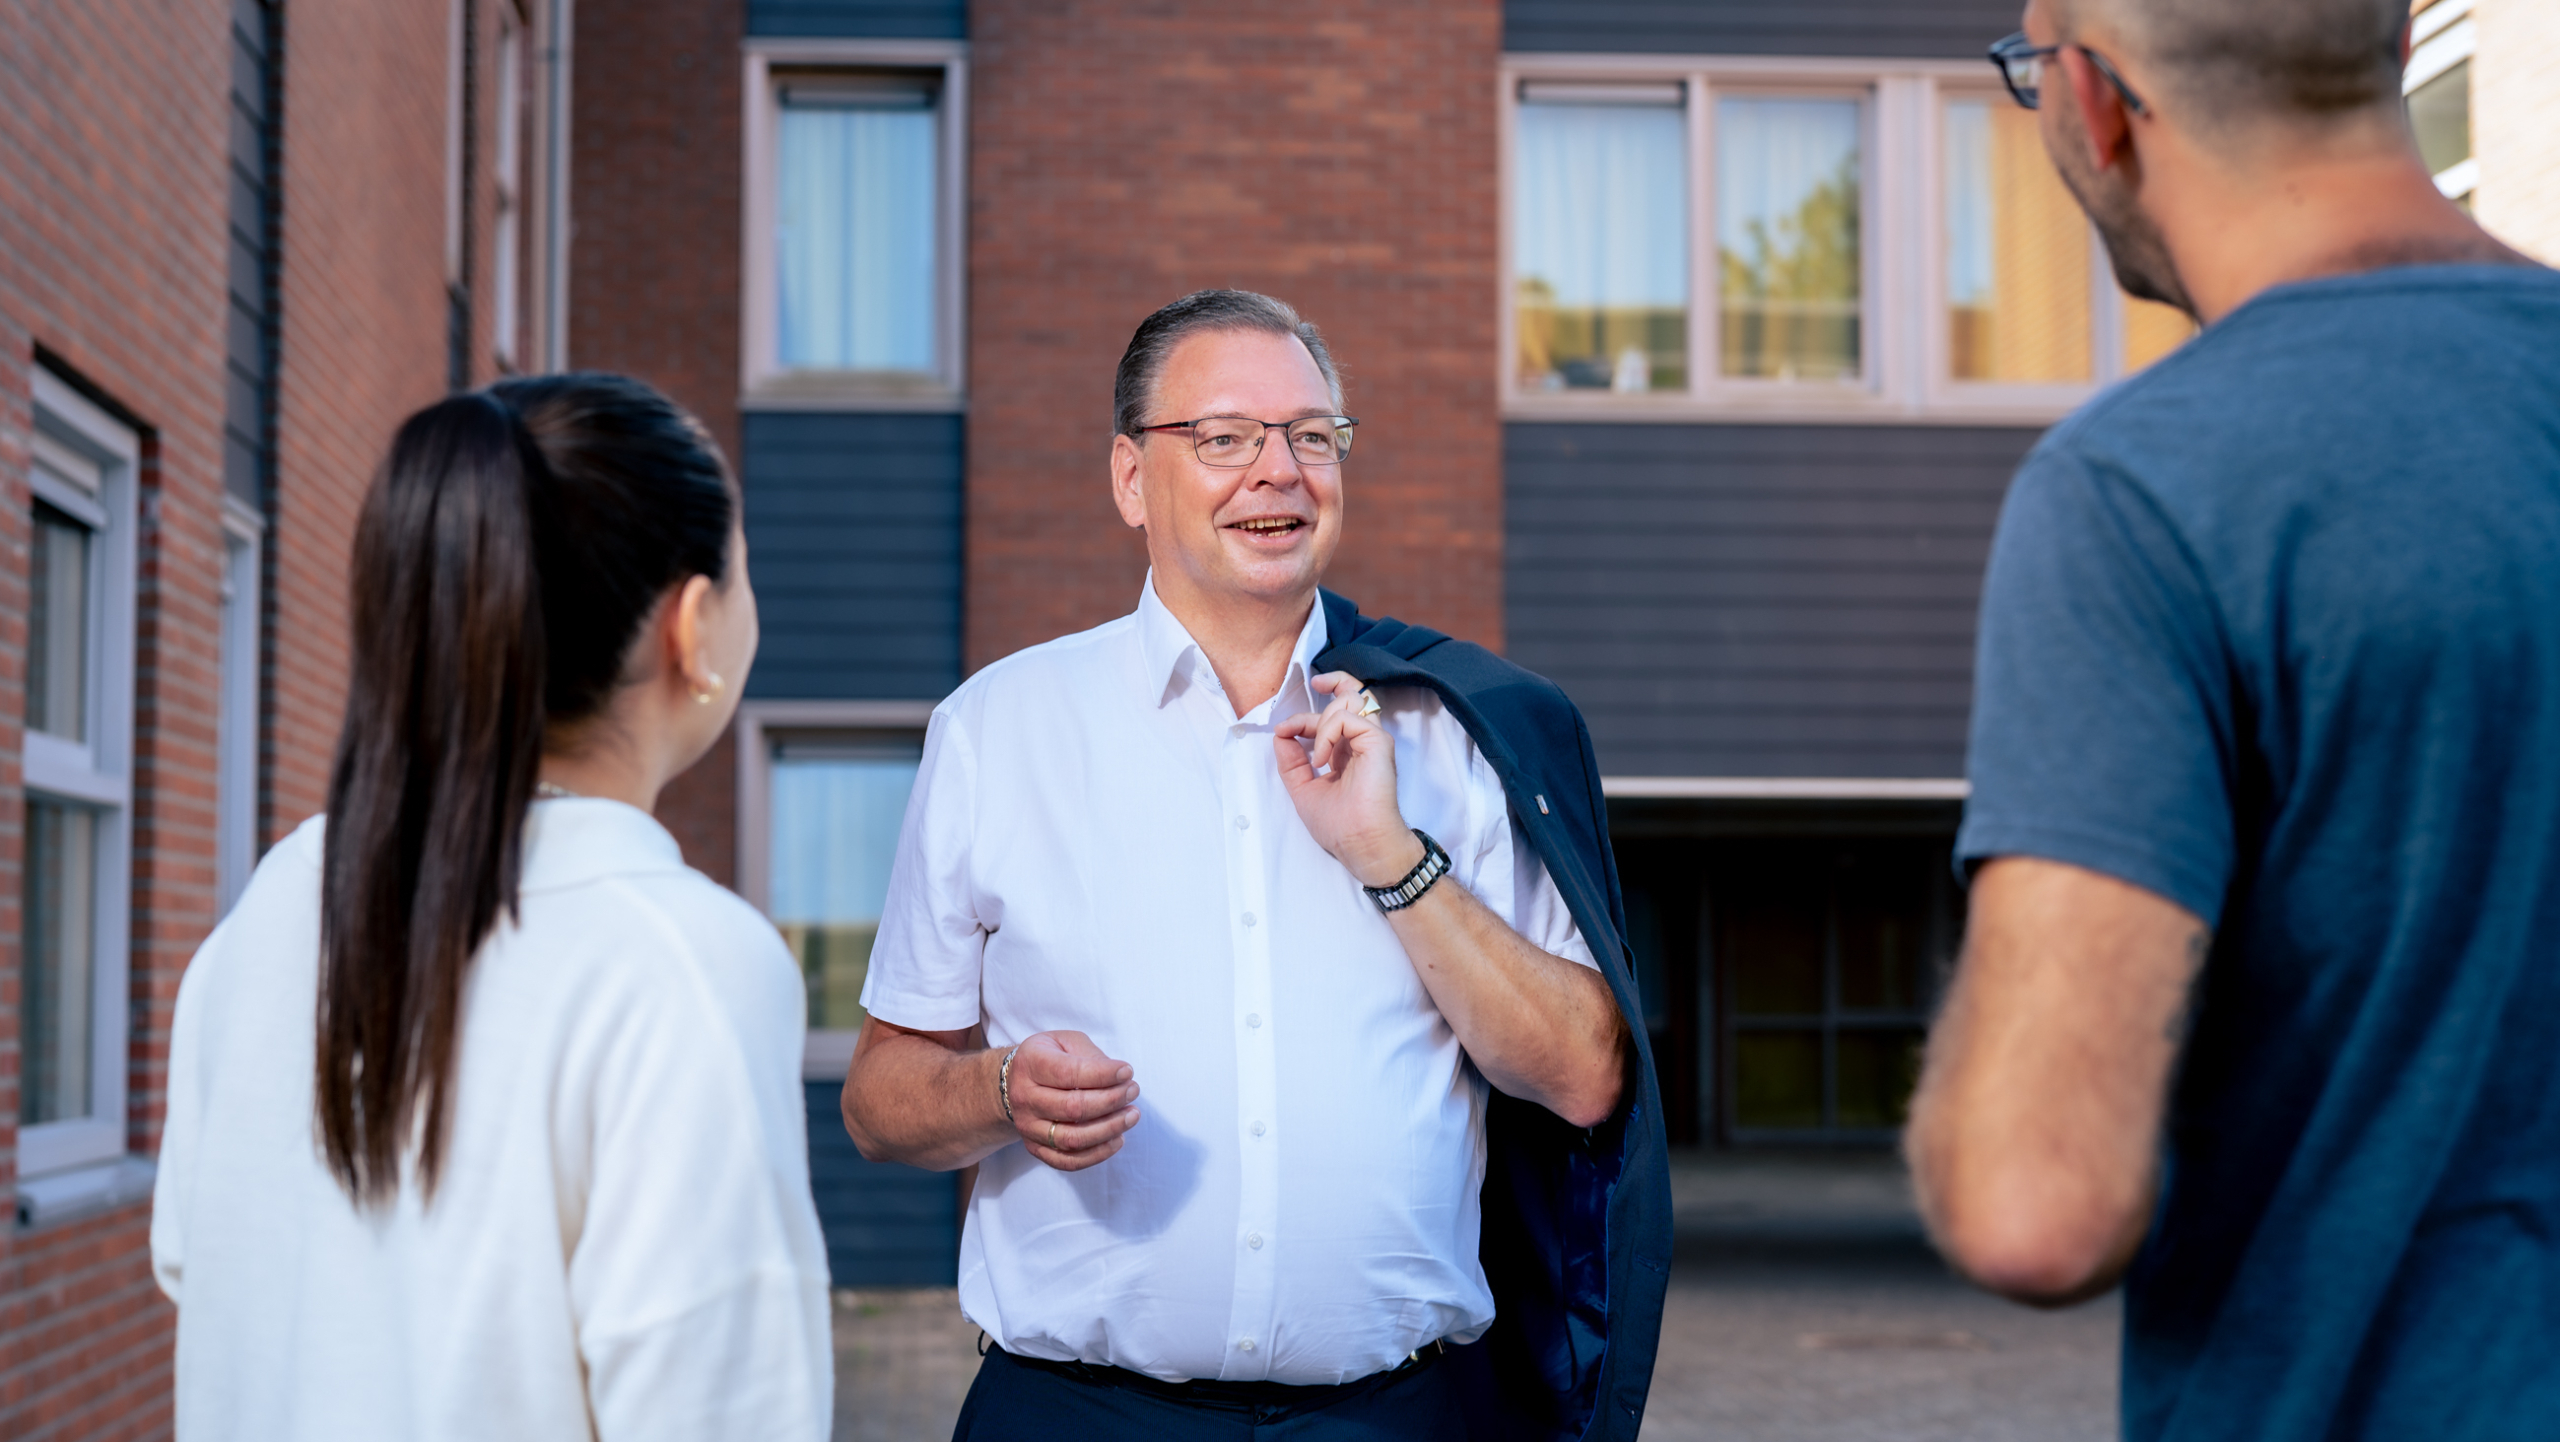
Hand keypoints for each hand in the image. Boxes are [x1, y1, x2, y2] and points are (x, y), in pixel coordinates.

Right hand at [1004, 1031, 1140, 1171]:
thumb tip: (1119, 1077)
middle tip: (1133, 1091)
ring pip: (1072, 1138)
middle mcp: (1024, 1097)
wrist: (1016, 1082)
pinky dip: (1097, 1154)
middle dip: (1111, 1101)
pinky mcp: (1035, 1148)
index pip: (1068, 1073)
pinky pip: (1068, 1161)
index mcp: (1030, 1063)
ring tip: (1131, 1115)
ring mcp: (1028, 1126)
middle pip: (1072, 1108)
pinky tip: (1117, 1139)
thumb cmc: (1050, 1057)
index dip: (1102, 1075)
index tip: (1127, 1072)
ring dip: (1108, 1129)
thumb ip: (1090, 1055)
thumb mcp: (1066, 1042)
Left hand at [1275, 672, 1425, 888]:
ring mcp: (1372, 740)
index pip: (1330, 716)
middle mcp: (1362, 742)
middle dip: (1324, 693)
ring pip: (1350, 699)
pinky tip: (1322, 760)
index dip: (1303, 718)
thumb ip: (1292, 761)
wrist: (1360, 844)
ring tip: (1315, 756)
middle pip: (1350, 695)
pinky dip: (1326, 733)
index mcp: (1347, 752)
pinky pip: (1347, 717)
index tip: (1284, 731)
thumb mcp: (1303, 788)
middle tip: (1304, 702)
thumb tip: (1281, 733)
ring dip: (1320, 721)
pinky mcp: (1378, 742)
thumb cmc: (1339, 825)